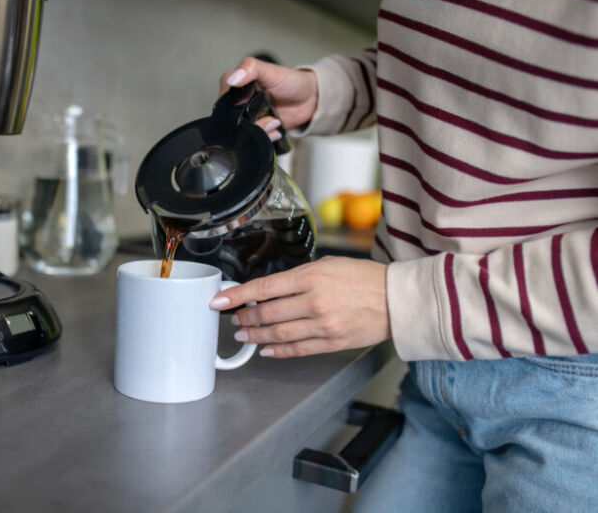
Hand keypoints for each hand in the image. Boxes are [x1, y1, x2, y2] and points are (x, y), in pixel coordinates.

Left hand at [209, 256, 390, 357]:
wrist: (396, 299)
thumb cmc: (364, 278)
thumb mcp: (328, 265)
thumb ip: (298, 277)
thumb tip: (270, 289)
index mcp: (311, 276)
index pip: (263, 288)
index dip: (236, 296)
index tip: (220, 301)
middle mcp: (314, 301)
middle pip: (267, 314)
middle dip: (244, 318)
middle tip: (234, 320)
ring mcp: (323, 324)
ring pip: (278, 334)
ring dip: (256, 336)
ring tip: (244, 335)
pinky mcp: (332, 343)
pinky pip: (298, 350)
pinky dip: (278, 351)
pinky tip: (266, 350)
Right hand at [219, 57, 317, 139]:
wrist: (311, 100)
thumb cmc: (292, 82)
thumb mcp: (271, 71)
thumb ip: (250, 68)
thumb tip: (232, 78)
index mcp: (239, 86)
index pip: (223, 96)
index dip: (232, 105)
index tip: (245, 105)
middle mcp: (242, 103)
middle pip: (233, 120)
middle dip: (249, 123)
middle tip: (267, 116)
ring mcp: (250, 118)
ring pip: (243, 133)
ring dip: (260, 131)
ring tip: (274, 122)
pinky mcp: (260, 130)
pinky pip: (255, 140)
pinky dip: (266, 137)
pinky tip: (275, 129)